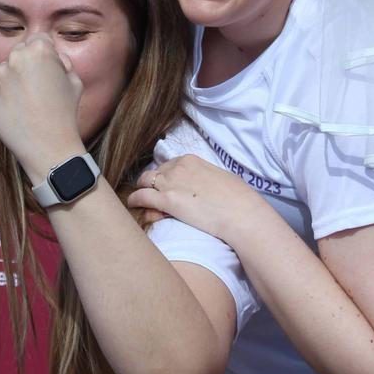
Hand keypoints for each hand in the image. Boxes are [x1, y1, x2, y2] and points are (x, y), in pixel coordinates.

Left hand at [0, 34, 84, 180]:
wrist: (47, 146)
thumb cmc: (65, 113)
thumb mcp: (75, 80)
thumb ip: (62, 62)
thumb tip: (52, 58)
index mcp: (39, 50)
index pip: (39, 39)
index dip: (47, 54)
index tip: (49, 68)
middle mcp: (15, 58)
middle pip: (21, 52)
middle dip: (29, 63)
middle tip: (39, 86)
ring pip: (7, 70)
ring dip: (14, 78)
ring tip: (28, 101)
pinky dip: (4, 95)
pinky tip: (17, 109)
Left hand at [128, 155, 263, 244]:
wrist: (240, 213)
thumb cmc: (237, 198)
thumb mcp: (220, 178)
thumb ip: (205, 177)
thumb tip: (203, 185)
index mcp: (191, 160)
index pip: (168, 165)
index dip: (165, 177)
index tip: (166, 188)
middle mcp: (178, 167)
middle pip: (155, 173)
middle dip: (152, 184)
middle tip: (153, 197)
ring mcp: (171, 182)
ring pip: (144, 182)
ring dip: (141, 191)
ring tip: (138, 202)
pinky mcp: (166, 200)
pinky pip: (141, 197)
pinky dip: (135, 201)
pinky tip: (133, 205)